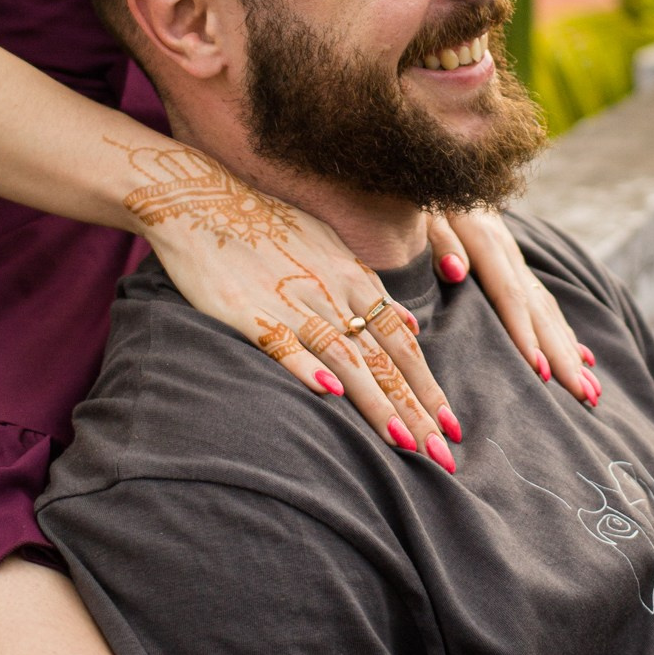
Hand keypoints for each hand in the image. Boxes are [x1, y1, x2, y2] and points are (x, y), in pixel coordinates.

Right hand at [114, 140, 459, 464]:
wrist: (202, 199)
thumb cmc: (268, 226)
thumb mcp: (330, 248)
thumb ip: (371, 290)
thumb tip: (410, 322)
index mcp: (353, 279)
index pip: (402, 342)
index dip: (428, 386)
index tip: (451, 427)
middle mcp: (332, 292)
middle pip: (383, 359)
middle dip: (415, 409)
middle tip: (443, 455)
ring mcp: (292, 302)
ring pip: (345, 357)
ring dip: (376, 401)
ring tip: (403, 441)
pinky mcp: (250, 311)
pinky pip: (284, 342)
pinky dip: (307, 367)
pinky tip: (330, 395)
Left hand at [427, 209, 596, 403]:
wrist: (438, 166)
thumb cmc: (420, 195)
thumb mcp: (421, 211)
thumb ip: (437, 238)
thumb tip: (455, 270)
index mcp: (485, 240)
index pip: (509, 297)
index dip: (525, 336)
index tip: (540, 373)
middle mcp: (509, 253)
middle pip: (540, 311)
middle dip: (563, 356)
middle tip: (584, 396)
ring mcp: (516, 260)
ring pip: (549, 311)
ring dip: (571, 352)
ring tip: (590, 390)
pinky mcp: (516, 265)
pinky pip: (545, 304)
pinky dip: (565, 333)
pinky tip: (583, 358)